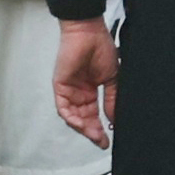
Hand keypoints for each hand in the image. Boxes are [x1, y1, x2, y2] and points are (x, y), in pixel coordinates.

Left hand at [54, 17, 117, 145]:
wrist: (89, 32)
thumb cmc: (101, 49)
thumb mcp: (112, 78)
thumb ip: (112, 100)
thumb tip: (114, 120)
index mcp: (90, 92)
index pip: (94, 115)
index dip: (101, 128)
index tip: (109, 140)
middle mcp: (78, 94)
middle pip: (84, 119)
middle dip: (93, 132)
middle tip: (102, 142)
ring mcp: (68, 91)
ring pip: (73, 117)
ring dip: (84, 128)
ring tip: (95, 135)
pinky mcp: (60, 87)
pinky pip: (63, 108)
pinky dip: (71, 118)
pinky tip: (82, 124)